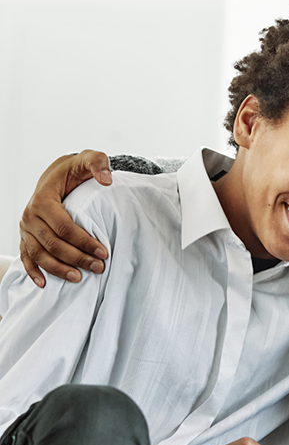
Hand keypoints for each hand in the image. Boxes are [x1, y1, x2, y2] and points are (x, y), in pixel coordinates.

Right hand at [18, 150, 112, 286]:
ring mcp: (26, 228)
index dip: (83, 241)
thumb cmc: (75, 170)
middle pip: (52, 243)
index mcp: (43, 199)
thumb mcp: (88, 160)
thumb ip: (98, 164)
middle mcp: (30, 215)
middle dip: (76, 258)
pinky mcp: (26, 236)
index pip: (63, 226)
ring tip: (79, 278)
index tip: (103, 251)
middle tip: (98, 267)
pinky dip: (34, 271)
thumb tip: (107, 180)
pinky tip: (44, 284)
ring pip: (39, 254)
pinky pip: (26, 257)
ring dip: (58, 269)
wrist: (57, 175)